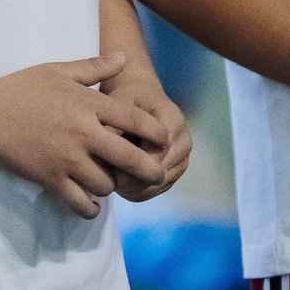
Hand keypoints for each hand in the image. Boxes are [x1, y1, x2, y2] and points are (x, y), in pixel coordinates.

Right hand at [0, 52, 170, 218]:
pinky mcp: (49, 178)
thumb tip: (124, 57)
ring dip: (112, 185)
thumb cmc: (20, 88)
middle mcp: (82, 133)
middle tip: (156, 175)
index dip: (157, 134)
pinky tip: (90, 199)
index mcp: (87, 104)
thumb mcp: (57, 71)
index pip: (137, 121)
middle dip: (151, 171)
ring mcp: (66, 158)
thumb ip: (94, 67)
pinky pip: (81, 203)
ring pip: (107, 184)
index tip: (162, 141)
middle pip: (132, 160)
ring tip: (110, 180)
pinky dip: (90, 206)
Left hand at [107, 80, 192, 201]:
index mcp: (173, 121)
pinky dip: (139, 191)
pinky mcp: (176, 170)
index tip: (108, 165)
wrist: (141, 97)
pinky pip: (158, 189)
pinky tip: (119, 187)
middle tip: (105, 180)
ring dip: (135, 187)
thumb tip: (107, 154)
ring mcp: (183, 158)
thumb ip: (116, 126)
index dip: (133, 163)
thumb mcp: (119, 103)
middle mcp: (184, 141)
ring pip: (159, 184)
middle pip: (161, 172)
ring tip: (110, 182)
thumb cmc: (126, 98)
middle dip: (132, 178)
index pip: (158, 153)